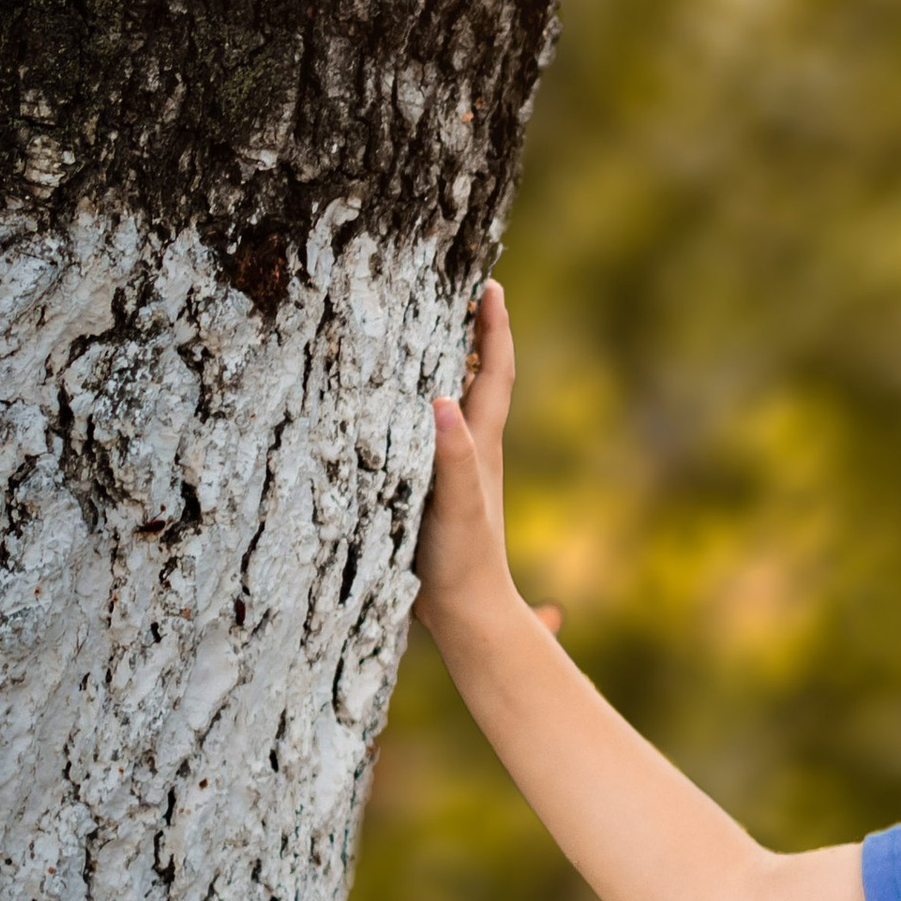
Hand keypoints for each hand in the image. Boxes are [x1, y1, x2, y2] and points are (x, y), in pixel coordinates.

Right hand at [416, 277, 520, 637]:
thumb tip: (442, 401)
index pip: (494, 374)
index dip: (494, 330)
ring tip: (433, 332)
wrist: (467, 615)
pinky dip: (426, 407)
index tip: (491, 286)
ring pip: (460, 405)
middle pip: (481, 379)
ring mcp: (458, 471)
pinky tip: (406, 408)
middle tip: (464, 291)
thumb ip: (454, 456)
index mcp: (483, 446)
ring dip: (452, 366)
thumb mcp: (457, 505)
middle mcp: (475, 451)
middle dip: (475, 335)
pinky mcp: (439, 491)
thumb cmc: (464, 561)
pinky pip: (435, 434)